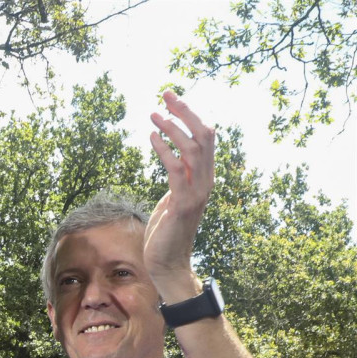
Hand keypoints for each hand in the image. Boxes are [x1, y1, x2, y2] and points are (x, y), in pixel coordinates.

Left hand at [146, 91, 215, 300]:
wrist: (167, 264)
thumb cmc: (165, 233)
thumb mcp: (172, 199)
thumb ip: (177, 180)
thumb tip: (173, 161)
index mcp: (204, 178)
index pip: (205, 137)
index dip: (190, 115)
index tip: (170, 98)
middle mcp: (206, 181)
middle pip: (203, 135)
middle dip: (185, 111)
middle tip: (166, 93)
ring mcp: (197, 192)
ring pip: (192, 149)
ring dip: (173, 127)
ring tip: (154, 114)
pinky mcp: (182, 204)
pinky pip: (176, 170)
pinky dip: (164, 150)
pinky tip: (151, 137)